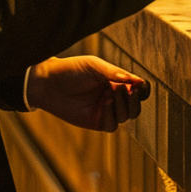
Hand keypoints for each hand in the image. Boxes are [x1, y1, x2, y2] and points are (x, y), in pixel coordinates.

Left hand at [26, 56, 149, 132]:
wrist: (48, 83)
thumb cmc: (71, 70)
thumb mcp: (94, 66)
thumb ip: (114, 72)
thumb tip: (136, 81)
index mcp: (116, 82)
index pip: (137, 89)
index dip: (142, 88)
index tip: (140, 85)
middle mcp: (113, 97)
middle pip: (135, 105)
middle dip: (135, 99)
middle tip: (130, 90)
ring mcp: (105, 111)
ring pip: (126, 115)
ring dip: (123, 105)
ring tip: (112, 93)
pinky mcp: (96, 122)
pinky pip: (112, 125)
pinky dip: (112, 115)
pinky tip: (105, 103)